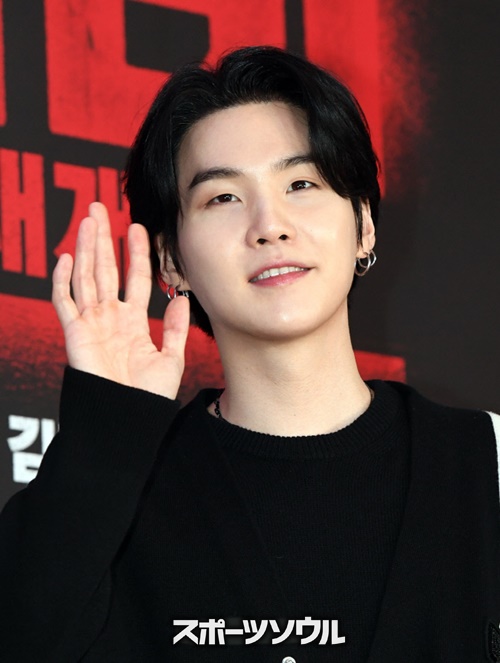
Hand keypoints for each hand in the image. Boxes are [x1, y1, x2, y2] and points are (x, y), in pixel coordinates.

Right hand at [52, 202, 189, 399]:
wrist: (128, 417)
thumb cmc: (148, 395)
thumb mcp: (171, 358)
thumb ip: (174, 328)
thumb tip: (181, 297)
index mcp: (131, 321)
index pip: (133, 278)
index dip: (135, 253)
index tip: (138, 228)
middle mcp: (109, 317)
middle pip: (105, 269)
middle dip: (103, 238)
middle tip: (100, 208)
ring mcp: (90, 323)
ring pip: (85, 277)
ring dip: (86, 248)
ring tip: (88, 220)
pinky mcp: (74, 334)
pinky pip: (64, 302)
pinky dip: (63, 280)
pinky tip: (68, 257)